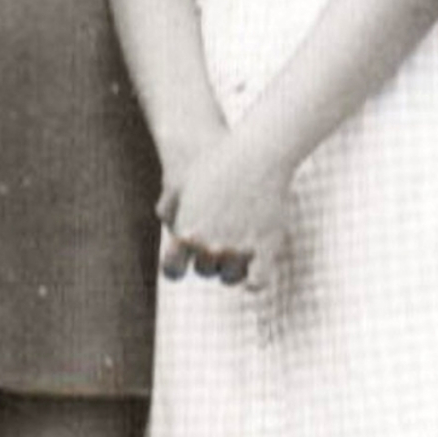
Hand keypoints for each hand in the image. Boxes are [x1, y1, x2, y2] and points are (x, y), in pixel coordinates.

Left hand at [158, 130, 292, 289]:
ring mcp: (238, 250)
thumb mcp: (183, 184)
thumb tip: (174, 229)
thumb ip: (170, 208)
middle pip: (204, 270)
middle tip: (214, 247)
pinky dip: (255, 280)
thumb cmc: (213, 163)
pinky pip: (258, 281)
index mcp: (184, 232)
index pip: (172, 269)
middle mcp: (209, 246)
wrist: (254, 155)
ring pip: (230, 278)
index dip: (175, 268)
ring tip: (233, 253)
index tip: (181, 262)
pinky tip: (254, 270)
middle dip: (207, 261)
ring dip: (230, 269)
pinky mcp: (266, 248)